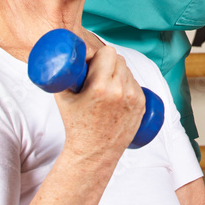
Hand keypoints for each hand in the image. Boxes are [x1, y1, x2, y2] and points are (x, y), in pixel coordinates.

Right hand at [55, 44, 145, 160]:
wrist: (94, 152)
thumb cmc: (76, 126)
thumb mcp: (63, 98)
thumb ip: (64, 75)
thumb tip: (64, 57)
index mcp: (100, 87)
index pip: (107, 52)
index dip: (99, 55)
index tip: (92, 63)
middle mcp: (119, 91)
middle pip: (119, 59)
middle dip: (108, 63)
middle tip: (97, 74)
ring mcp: (133, 98)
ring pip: (128, 70)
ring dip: (118, 73)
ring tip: (106, 86)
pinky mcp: (141, 104)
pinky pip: (135, 83)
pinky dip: (127, 84)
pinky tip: (117, 93)